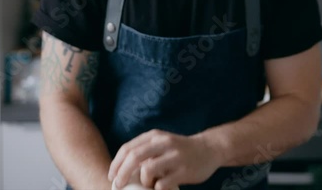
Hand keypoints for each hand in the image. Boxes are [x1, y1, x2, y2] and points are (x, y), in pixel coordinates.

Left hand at [108, 129, 223, 189]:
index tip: (112, 176)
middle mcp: (163, 143)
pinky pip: (162, 183)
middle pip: (133, 158)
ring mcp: (174, 157)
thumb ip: (144, 150)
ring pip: (147, 170)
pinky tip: (161, 188)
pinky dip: (157, 188)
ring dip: (143, 182)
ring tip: (148, 185)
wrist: (209, 149)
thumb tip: (121, 168)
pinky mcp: (184, 170)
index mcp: (155, 136)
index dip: (116, 164)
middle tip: (118, 185)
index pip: (127, 148)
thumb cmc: (180, 149)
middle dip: (122, 174)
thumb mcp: (162, 143)